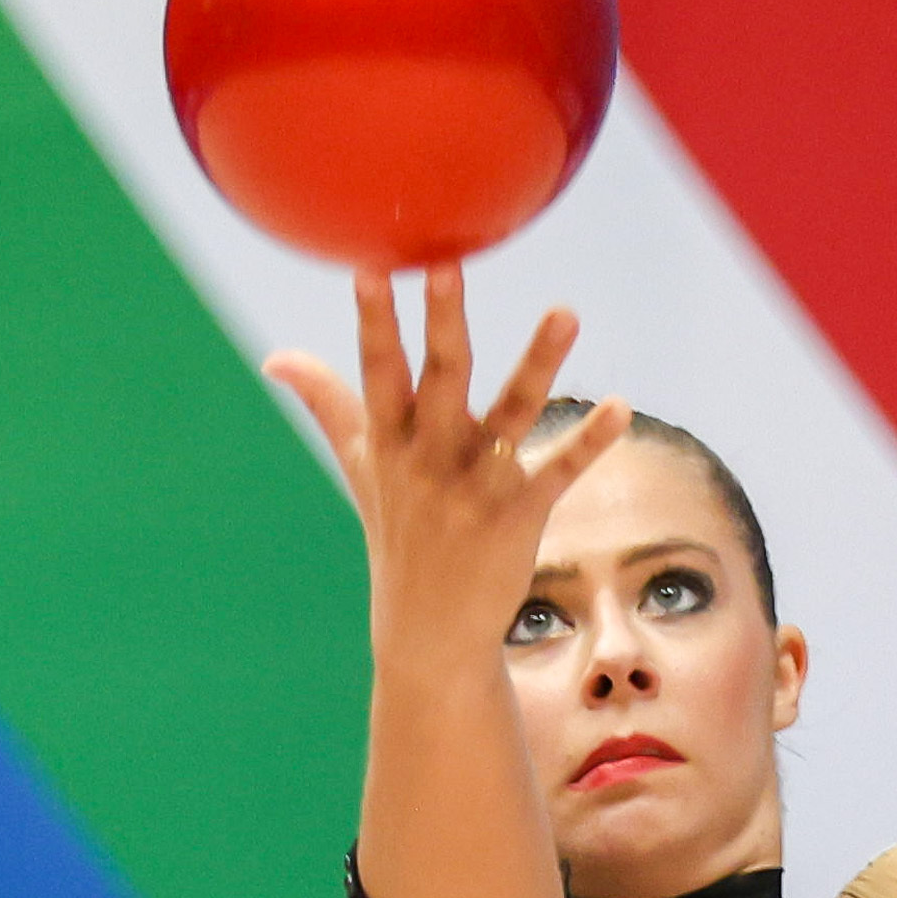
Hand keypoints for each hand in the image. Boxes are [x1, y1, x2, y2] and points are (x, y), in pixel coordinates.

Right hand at [263, 267, 632, 674]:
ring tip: (566, 312)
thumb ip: (328, 404)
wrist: (428, 630)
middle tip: (447, 267)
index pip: (378, 371)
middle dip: (442, 325)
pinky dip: (591, 441)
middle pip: (438, 380)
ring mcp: (475, 488)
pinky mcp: (519, 515)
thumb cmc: (397, 534)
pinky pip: (559, 471)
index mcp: (391, 441)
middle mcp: (430, 459)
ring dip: (538, 362)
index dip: (374, 321)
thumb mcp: (361, 468)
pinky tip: (622, 407)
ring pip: (510, 413)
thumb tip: (275, 357)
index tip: (370, 267)